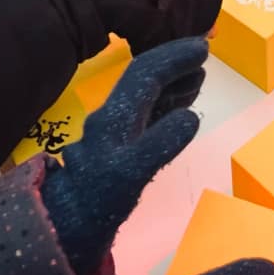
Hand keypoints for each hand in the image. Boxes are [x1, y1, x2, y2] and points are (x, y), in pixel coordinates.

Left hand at [38, 37, 206, 274]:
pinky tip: (181, 106)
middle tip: (205, 55)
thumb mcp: (132, 173)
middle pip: (144, 76)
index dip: (175, 57)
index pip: (147, 72)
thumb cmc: (100, 200)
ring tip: (199, 77)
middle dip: (174, 62)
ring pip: (146, 93)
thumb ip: (160, 143)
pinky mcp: (121, 145)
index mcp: (116, 115)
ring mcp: (117, 129)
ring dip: (172, 80)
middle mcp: (114, 114)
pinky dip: (167, 102)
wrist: (68, 226)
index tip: (203, 48)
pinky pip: (147, 112)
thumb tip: (189, 117)